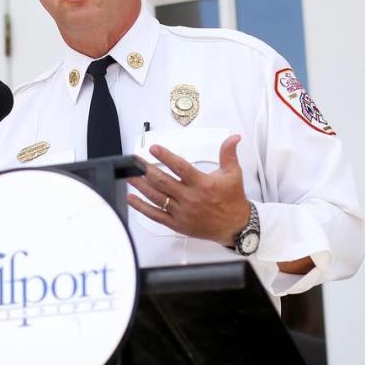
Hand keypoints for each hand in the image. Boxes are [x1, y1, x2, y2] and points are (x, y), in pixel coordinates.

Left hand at [127, 135, 249, 244]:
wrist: (235, 226)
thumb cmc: (232, 200)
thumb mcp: (233, 173)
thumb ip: (228, 153)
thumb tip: (234, 137)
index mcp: (202, 184)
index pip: (180, 167)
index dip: (166, 157)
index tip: (154, 149)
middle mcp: (190, 198)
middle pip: (163, 182)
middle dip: (146, 169)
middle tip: (134, 160)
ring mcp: (181, 212)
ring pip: (156, 197)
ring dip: (140, 185)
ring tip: (129, 175)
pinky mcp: (177, 223)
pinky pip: (156, 215)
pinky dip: (142, 207)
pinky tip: (132, 198)